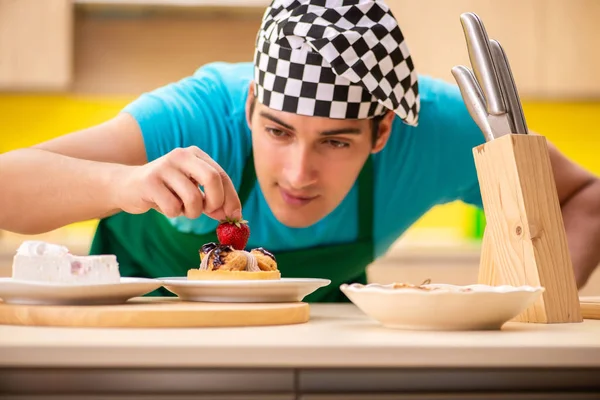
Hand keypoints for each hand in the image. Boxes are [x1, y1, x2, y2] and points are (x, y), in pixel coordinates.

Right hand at [111, 146, 241, 220]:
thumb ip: (211, 199)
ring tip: (181, 209)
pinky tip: (163, 205)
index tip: (234, 215)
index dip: (231, 198)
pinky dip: (173, 213)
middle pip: (212, 179)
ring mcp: (164, 167)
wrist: (127, 186)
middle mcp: (181, 155)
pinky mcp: (149, 181)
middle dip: (216, 202)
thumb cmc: (166, 190)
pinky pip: (173, 207)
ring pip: (194, 198)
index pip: (222, 175)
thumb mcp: (191, 189)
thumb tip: (232, 215)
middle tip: (210, 212)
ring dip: (191, 212)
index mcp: (195, 154)